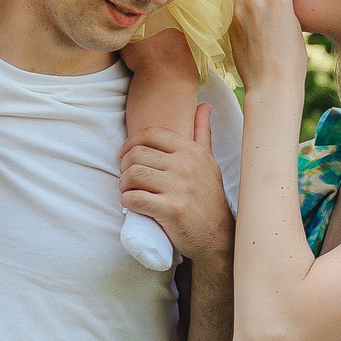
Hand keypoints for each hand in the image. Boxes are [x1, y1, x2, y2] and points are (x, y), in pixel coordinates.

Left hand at [122, 103, 231, 261]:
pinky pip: (134, 199)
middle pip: (137, 154)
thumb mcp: (209, 162)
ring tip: (129, 190)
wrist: (217, 235)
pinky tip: (132, 204)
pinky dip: (127, 201)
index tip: (124, 154)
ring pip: (132, 175)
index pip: (152, 134)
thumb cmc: (208, 197)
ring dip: (124, 184)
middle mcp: (186, 166)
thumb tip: (204, 106)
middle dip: (125, 166)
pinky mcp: (170, 210)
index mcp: (192, 151)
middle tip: (127, 177)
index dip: (131, 142)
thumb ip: (202, 133)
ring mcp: (179, 188)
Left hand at [230, 0, 307, 96]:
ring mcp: (240, 12)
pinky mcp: (230, 25)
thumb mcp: (295, 21)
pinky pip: (233, 5)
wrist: (272, 83)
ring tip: (256, 1)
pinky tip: (250, 21)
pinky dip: (240, 6)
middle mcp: (257, 0)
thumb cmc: (292, 57)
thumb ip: (281, 0)